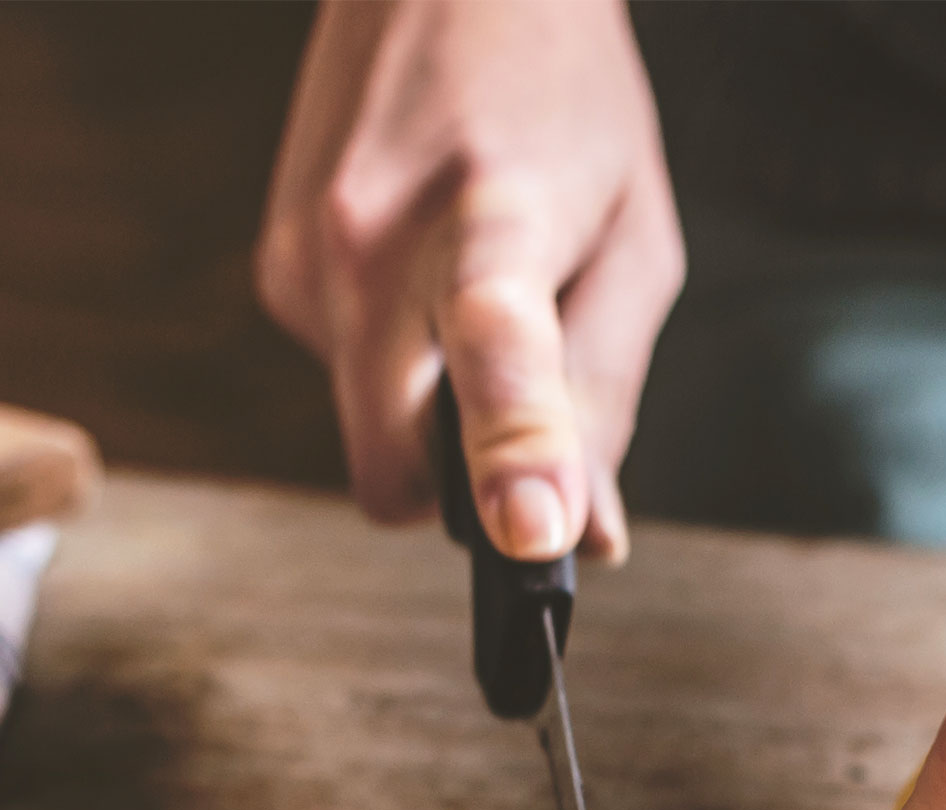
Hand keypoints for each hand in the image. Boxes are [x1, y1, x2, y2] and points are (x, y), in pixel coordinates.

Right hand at [256, 0, 679, 562]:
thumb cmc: (562, 105)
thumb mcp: (636, 246)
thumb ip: (608, 395)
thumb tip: (589, 534)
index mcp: (492, 220)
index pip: (496, 348)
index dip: (513, 453)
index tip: (531, 534)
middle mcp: (372, 240)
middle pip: (394, 468)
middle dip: (459, 490)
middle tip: (530, 429)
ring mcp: (306, 256)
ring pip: (373, 436)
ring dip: (436, 414)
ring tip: (485, 301)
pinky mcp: (276, 271)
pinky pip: (351, 385)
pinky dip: (402, 368)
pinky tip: (429, 281)